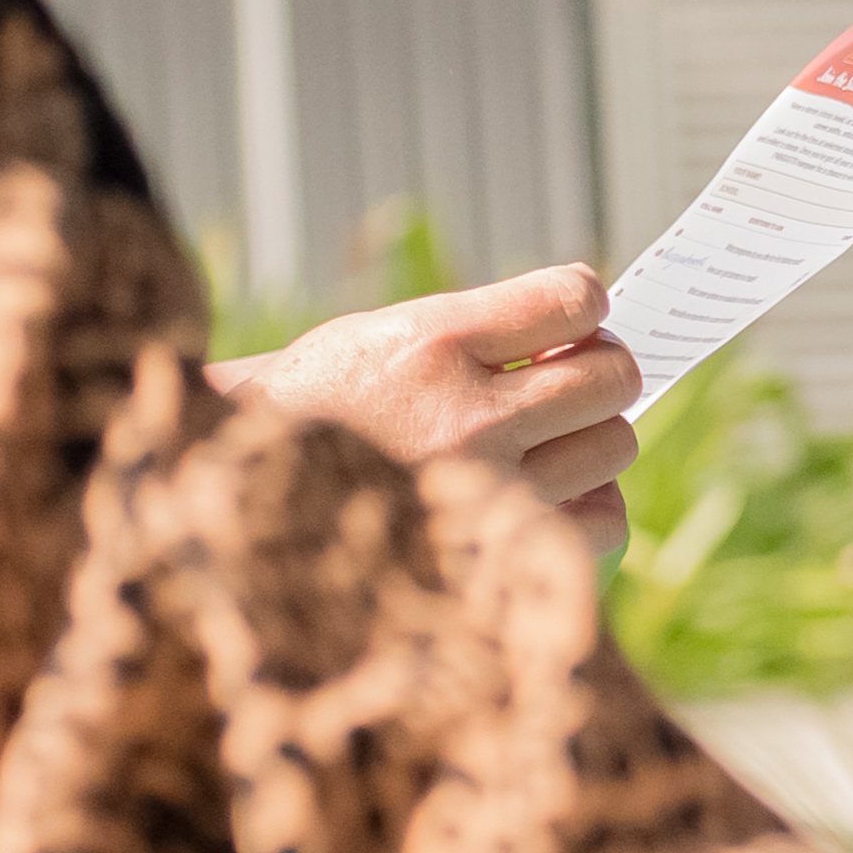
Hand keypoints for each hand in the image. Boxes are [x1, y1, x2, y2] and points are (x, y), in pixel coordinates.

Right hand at [233, 267, 642, 538]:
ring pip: (614, 447)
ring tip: (550, 437)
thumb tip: (581, 326)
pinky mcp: (498, 552)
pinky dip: (593, 505)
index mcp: (430, 342)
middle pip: (612, 378)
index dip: (583, 305)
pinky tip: (557, 491)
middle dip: (601, 370)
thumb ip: (474, 331)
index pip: (571, 300)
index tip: (568, 318)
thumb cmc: (316, 407)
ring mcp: (487, 489)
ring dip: (594, 435)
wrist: (239, 499)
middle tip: (569, 377)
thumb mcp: (371, 336)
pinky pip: (603, 524)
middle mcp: (466, 414)